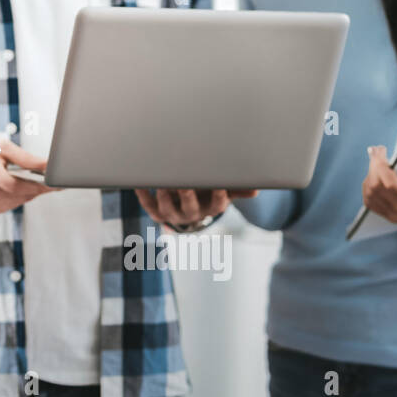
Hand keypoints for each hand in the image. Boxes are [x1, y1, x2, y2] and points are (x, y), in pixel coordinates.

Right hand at [0, 141, 59, 214]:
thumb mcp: (2, 148)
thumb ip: (28, 159)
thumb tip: (48, 166)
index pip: (30, 187)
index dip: (49, 185)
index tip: (61, 182)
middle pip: (28, 195)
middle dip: (39, 186)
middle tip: (49, 176)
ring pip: (21, 201)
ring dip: (28, 191)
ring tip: (29, 177)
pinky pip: (12, 204)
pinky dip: (17, 195)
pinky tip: (16, 184)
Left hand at [134, 187, 257, 229]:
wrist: (188, 208)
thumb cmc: (207, 192)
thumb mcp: (222, 191)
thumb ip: (236, 188)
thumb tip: (256, 189)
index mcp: (210, 208)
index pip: (217, 205)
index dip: (218, 196)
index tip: (219, 185)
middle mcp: (191, 214)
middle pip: (190, 208)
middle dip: (187, 194)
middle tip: (185, 182)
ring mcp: (172, 214)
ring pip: (167, 208)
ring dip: (164, 197)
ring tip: (162, 183)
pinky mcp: (157, 213)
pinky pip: (148, 206)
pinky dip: (143, 195)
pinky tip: (140, 184)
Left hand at [362, 145, 396, 235]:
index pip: (390, 182)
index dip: (379, 165)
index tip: (380, 150)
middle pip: (376, 186)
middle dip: (372, 166)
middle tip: (376, 151)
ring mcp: (395, 214)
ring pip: (370, 194)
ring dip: (369, 176)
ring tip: (376, 162)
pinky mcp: (391, 217)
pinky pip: (371, 203)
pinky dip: (367, 188)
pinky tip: (373, 177)